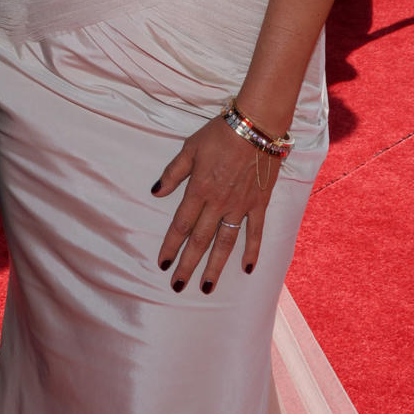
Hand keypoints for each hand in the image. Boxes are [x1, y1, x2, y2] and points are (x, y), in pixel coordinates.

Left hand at [152, 117, 277, 293]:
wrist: (256, 127)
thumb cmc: (219, 134)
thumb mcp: (190, 148)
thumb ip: (173, 173)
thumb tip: (155, 192)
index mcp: (199, 189)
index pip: (181, 224)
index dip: (170, 245)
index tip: (162, 264)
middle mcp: (218, 203)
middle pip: (200, 240)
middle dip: (188, 265)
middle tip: (178, 286)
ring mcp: (240, 206)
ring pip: (225, 243)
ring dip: (215, 266)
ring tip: (206, 287)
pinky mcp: (258, 204)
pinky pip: (255, 232)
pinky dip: (251, 251)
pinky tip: (247, 269)